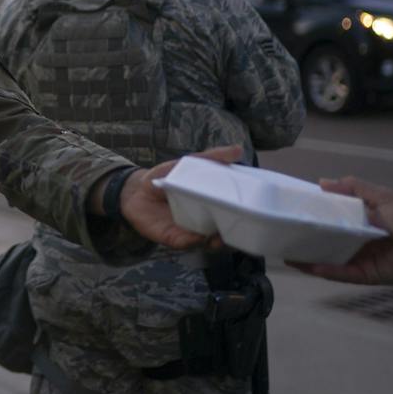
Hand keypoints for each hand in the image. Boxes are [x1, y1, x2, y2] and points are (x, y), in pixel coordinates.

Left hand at [118, 145, 244, 249]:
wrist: (137, 189)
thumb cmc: (167, 177)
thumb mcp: (189, 164)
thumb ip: (213, 158)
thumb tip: (238, 150)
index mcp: (213, 205)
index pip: (233, 215)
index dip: (245, 218)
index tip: (255, 215)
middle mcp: (205, 221)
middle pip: (225, 232)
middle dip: (233, 234)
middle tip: (239, 229)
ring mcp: (189, 231)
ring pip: (207, 242)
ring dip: (216, 241)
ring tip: (221, 237)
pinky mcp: (172, 237)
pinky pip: (185, 243)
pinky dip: (192, 241)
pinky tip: (198, 237)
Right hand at [290, 176, 392, 284]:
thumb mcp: (383, 197)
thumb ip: (355, 188)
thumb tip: (322, 182)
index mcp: (364, 222)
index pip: (334, 220)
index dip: (315, 217)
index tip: (293, 213)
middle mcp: (360, 241)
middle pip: (328, 242)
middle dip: (306, 241)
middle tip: (283, 235)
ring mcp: (362, 260)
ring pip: (330, 261)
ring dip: (309, 260)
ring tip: (286, 254)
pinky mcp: (366, 276)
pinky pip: (342, 274)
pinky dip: (325, 271)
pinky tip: (308, 266)